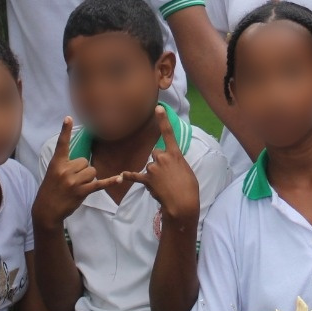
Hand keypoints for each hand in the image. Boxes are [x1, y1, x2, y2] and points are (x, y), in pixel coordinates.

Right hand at [32, 116, 119, 227]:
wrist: (46, 210)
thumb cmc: (51, 190)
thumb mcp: (53, 173)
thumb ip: (66, 165)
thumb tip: (84, 162)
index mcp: (57, 164)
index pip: (62, 144)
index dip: (65, 131)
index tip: (68, 118)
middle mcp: (65, 170)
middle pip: (85, 161)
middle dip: (82, 170)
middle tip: (72, 180)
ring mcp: (73, 182)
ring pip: (92, 171)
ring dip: (88, 179)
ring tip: (77, 186)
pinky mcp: (81, 192)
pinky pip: (99, 184)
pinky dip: (110, 181)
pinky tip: (119, 178)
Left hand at [118, 107, 198, 225]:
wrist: (182, 202)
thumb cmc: (189, 187)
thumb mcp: (186, 169)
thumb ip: (175, 162)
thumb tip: (168, 163)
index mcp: (175, 154)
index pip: (168, 134)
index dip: (163, 120)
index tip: (158, 108)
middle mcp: (162, 158)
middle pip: (156, 153)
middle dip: (159, 161)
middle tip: (168, 174)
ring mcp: (153, 168)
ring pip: (150, 166)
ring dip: (154, 173)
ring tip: (164, 185)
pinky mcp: (147, 180)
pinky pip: (135, 176)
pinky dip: (129, 176)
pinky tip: (122, 175)